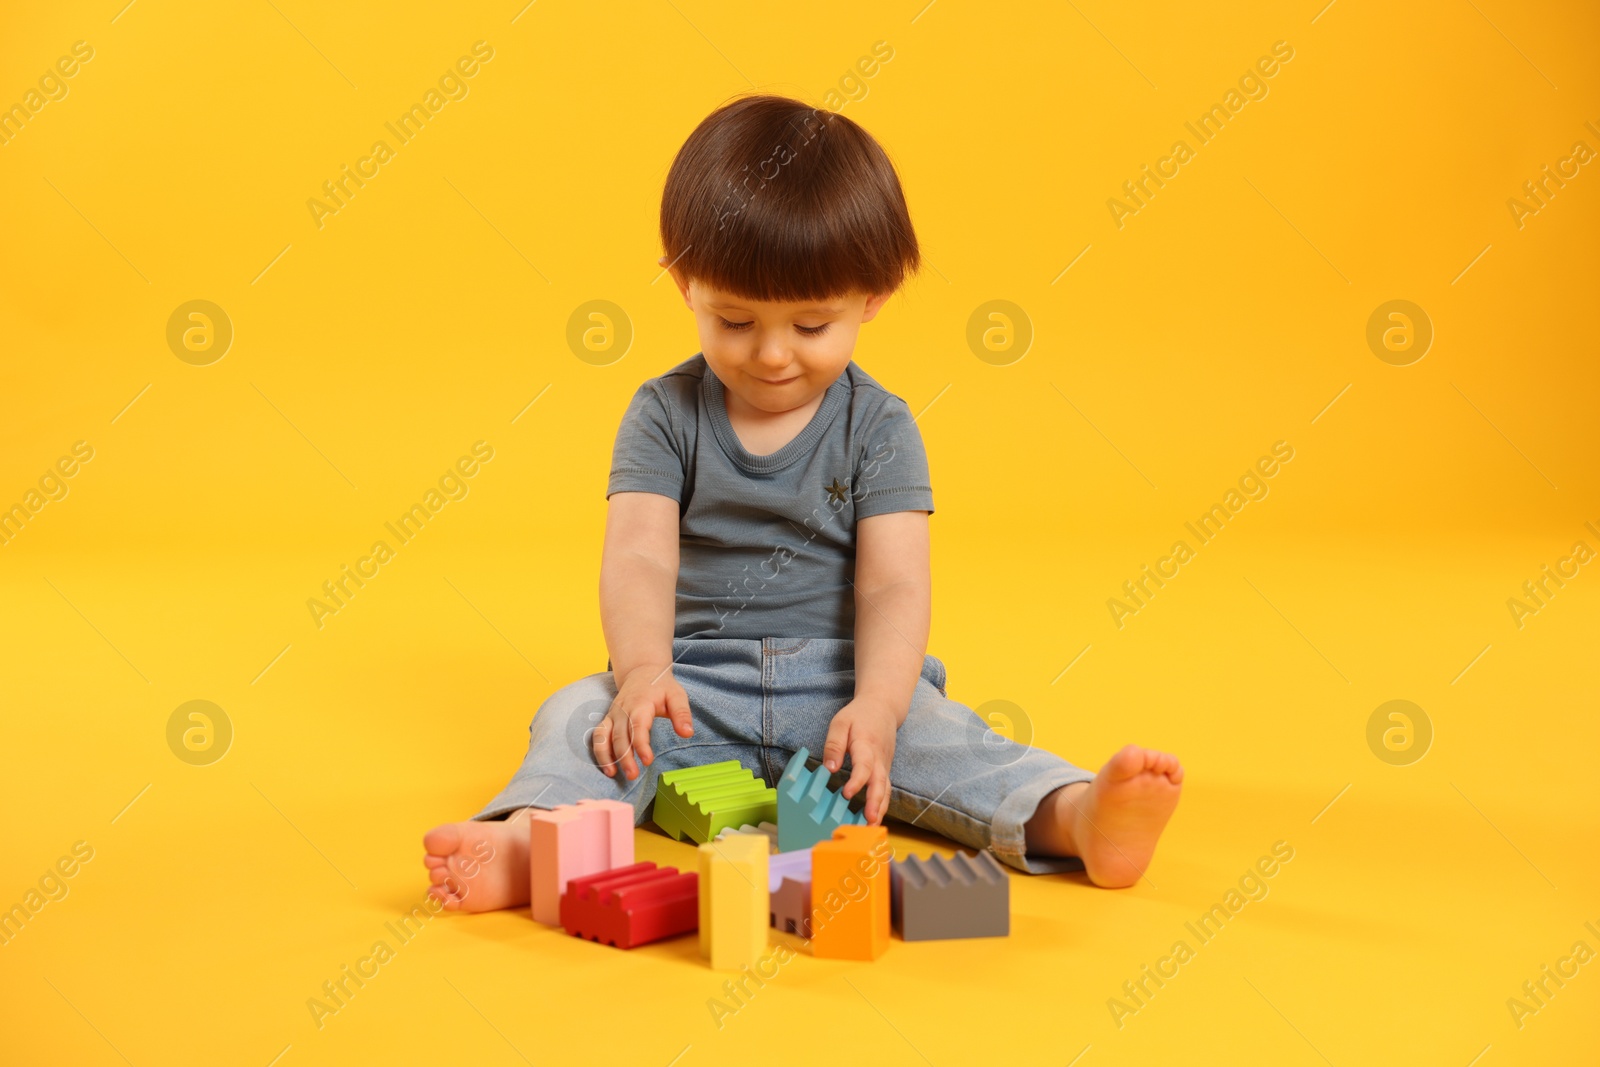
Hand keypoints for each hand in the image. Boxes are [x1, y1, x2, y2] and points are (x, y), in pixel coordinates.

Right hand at [594, 663, 692, 779]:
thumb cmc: (661, 686)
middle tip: (633, 775)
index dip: (641, 744)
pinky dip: (599, 752)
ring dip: (607, 756)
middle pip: (620, 736)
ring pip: (604, 736)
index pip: (638, 726)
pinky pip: (598, 736)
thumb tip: (687, 733)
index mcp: (640, 704)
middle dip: (625, 757)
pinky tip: (608, 768)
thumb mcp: (677, 695)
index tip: (648, 760)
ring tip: (614, 774)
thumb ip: (682, 714)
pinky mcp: (608, 719)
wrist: (642, 672)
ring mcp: (613, 715)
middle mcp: (623, 710)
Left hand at [821, 698, 898, 824]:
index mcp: (866, 744)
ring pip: (886, 789)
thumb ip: (834, 745)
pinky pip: (885, 789)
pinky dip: (882, 805)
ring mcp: (885, 765)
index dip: (857, 781)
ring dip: (881, 808)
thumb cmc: (860, 716)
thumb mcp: (841, 723)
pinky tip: (873, 818)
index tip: (847, 794)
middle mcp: (879, 758)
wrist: (884, 708)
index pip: (864, 765)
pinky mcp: (885, 770)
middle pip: (880, 782)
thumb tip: (829, 769)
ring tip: (872, 826)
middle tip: (869, 820)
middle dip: (875, 802)